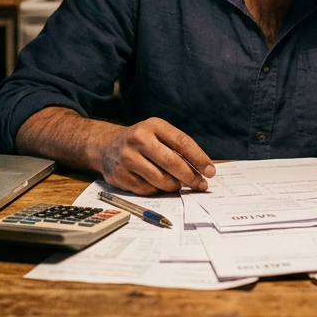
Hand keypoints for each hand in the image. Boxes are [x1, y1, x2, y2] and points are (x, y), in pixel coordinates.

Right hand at [93, 117, 215, 194]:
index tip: (210, 171)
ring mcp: (127, 158)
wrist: (106, 146)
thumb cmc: (141, 140)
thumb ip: (177, 147)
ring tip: (179, 184)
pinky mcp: (120, 176)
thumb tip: (201, 169)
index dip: (199, 159)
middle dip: (190, 177)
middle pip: (172, 163)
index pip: (182, 143)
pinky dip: (158, 190)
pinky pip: (147, 190)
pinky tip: (160, 186)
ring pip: (160, 180)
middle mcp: (139, 140)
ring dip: (175, 186)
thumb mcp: (158, 133)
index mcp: (153, 126)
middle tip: (201, 185)